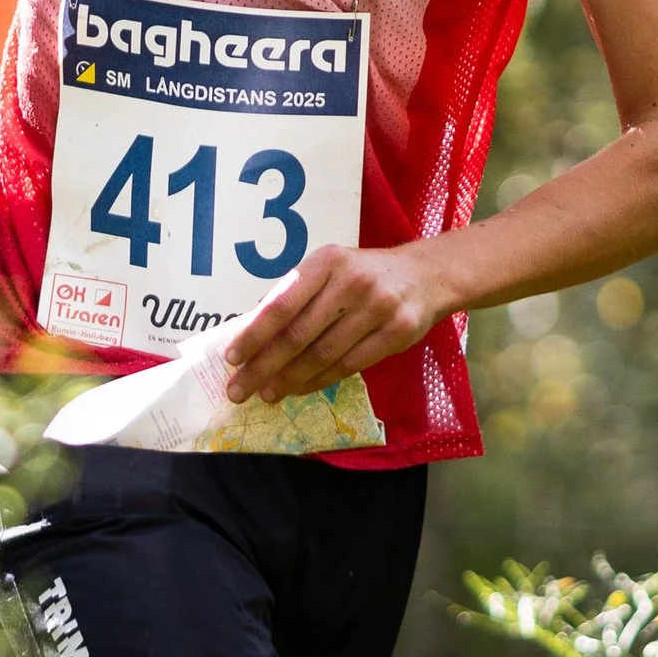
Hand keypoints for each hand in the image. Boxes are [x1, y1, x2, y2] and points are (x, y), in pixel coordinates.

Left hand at [222, 241, 453, 404]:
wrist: (425, 275)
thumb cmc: (364, 274)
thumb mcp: (330, 270)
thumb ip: (297, 295)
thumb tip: (250, 332)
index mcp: (326, 262)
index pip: (282, 303)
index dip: (254, 334)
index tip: (232, 357)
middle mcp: (351, 282)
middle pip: (298, 334)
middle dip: (263, 366)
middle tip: (239, 389)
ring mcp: (377, 307)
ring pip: (322, 354)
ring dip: (289, 379)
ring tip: (267, 394)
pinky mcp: (397, 333)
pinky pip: (349, 365)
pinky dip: (319, 381)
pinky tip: (299, 389)